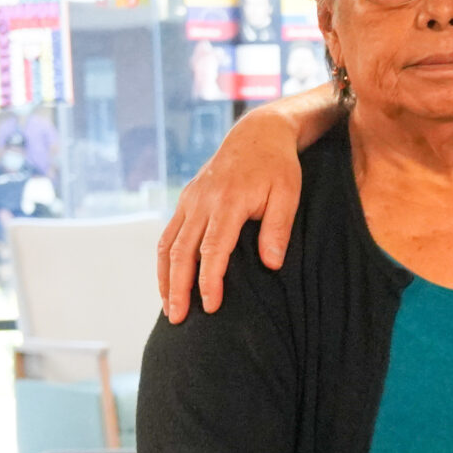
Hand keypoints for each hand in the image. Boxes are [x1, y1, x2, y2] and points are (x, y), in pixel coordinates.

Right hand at [157, 110, 308, 320]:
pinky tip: (167, 281)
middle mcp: (202, 202)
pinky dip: (165, 260)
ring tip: (169, 308)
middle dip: (178, 287)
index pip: (213, 249)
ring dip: (165, 278)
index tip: (211, 306)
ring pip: (168, 244)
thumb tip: (272, 265)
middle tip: (178, 319)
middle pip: (182, 251)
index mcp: (228, 202)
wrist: (256, 134)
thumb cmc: (277, 167)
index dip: (209, 280)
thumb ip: (277, 229)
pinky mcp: (186, 201)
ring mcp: (190, 200)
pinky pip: (168, 234)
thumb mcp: (288, 195)